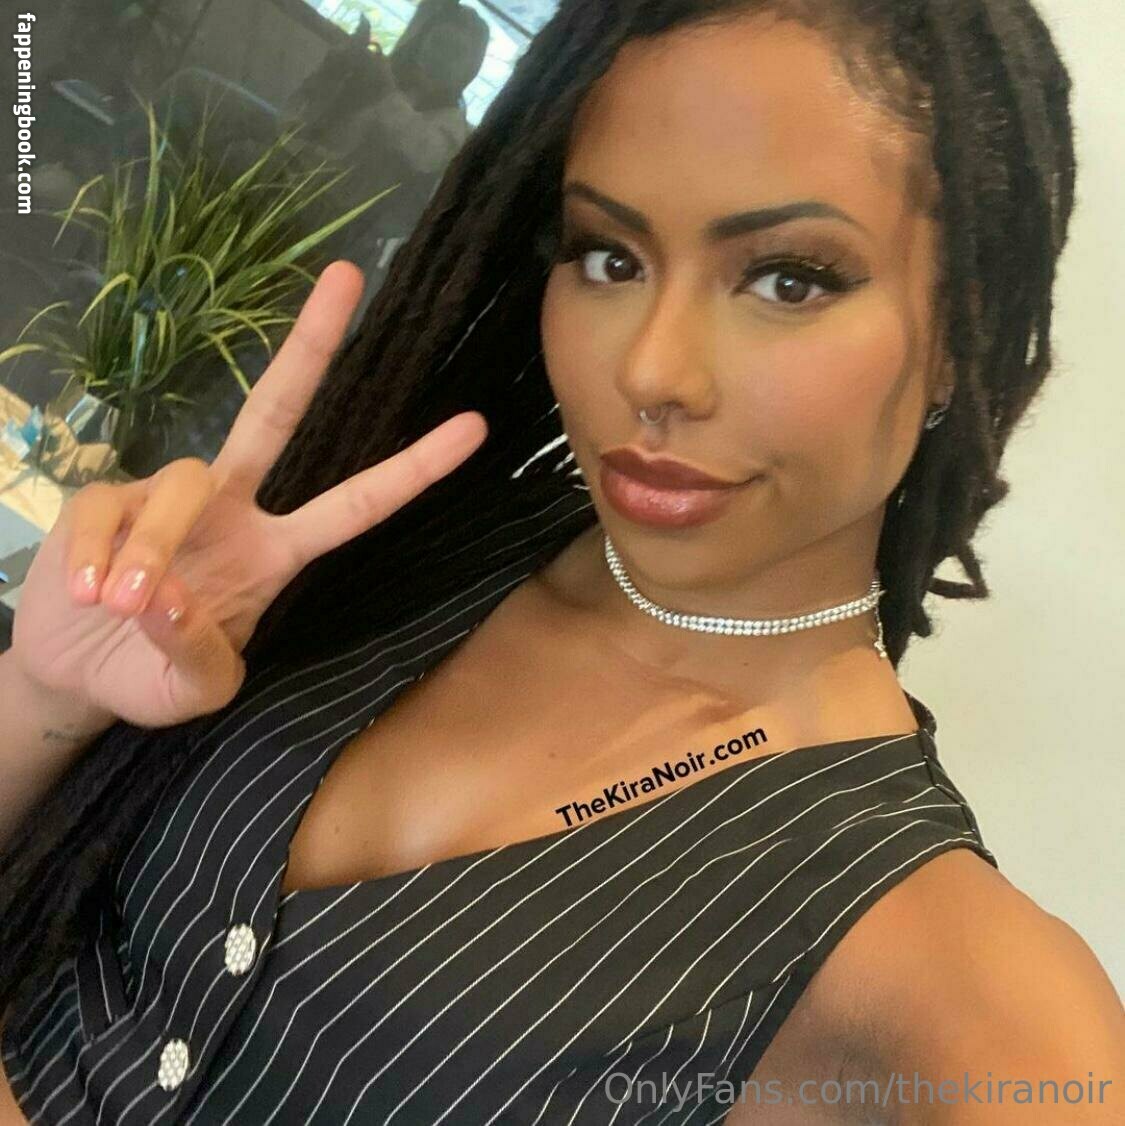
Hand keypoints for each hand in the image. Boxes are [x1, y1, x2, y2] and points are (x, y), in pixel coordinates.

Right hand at [9, 261, 487, 729]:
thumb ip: (192, 654)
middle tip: (350, 274)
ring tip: (119, 603)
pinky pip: (111, 505)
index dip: (413, 469)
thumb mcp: (191, 690)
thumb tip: (163, 595)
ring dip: (153, 544)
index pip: (356, 506)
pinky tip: (87, 588)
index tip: (475, 428)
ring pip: (184, 483)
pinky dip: (98, 549)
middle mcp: (234, 508)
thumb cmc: (152, 678)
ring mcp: (170, 495)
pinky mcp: (107, 494)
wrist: (78, 675)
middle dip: (311, 346)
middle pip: (275, 412)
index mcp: (277, 552)